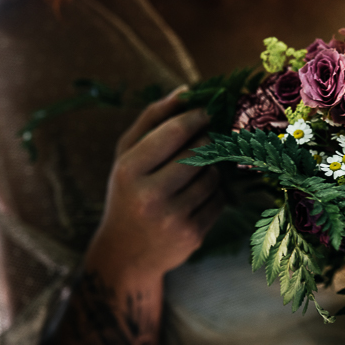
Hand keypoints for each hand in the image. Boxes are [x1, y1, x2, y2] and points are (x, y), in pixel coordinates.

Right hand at [86, 88, 222, 287]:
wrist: (125, 254)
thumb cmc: (127, 193)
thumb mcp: (126, 156)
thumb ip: (152, 119)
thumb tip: (187, 90)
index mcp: (128, 170)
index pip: (174, 132)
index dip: (197, 117)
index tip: (208, 110)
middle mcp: (150, 195)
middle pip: (198, 152)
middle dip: (207, 141)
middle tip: (207, 137)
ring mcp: (173, 218)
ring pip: (213, 176)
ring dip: (212, 168)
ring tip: (196, 171)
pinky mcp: (192, 235)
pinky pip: (219, 200)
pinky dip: (215, 192)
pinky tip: (198, 195)